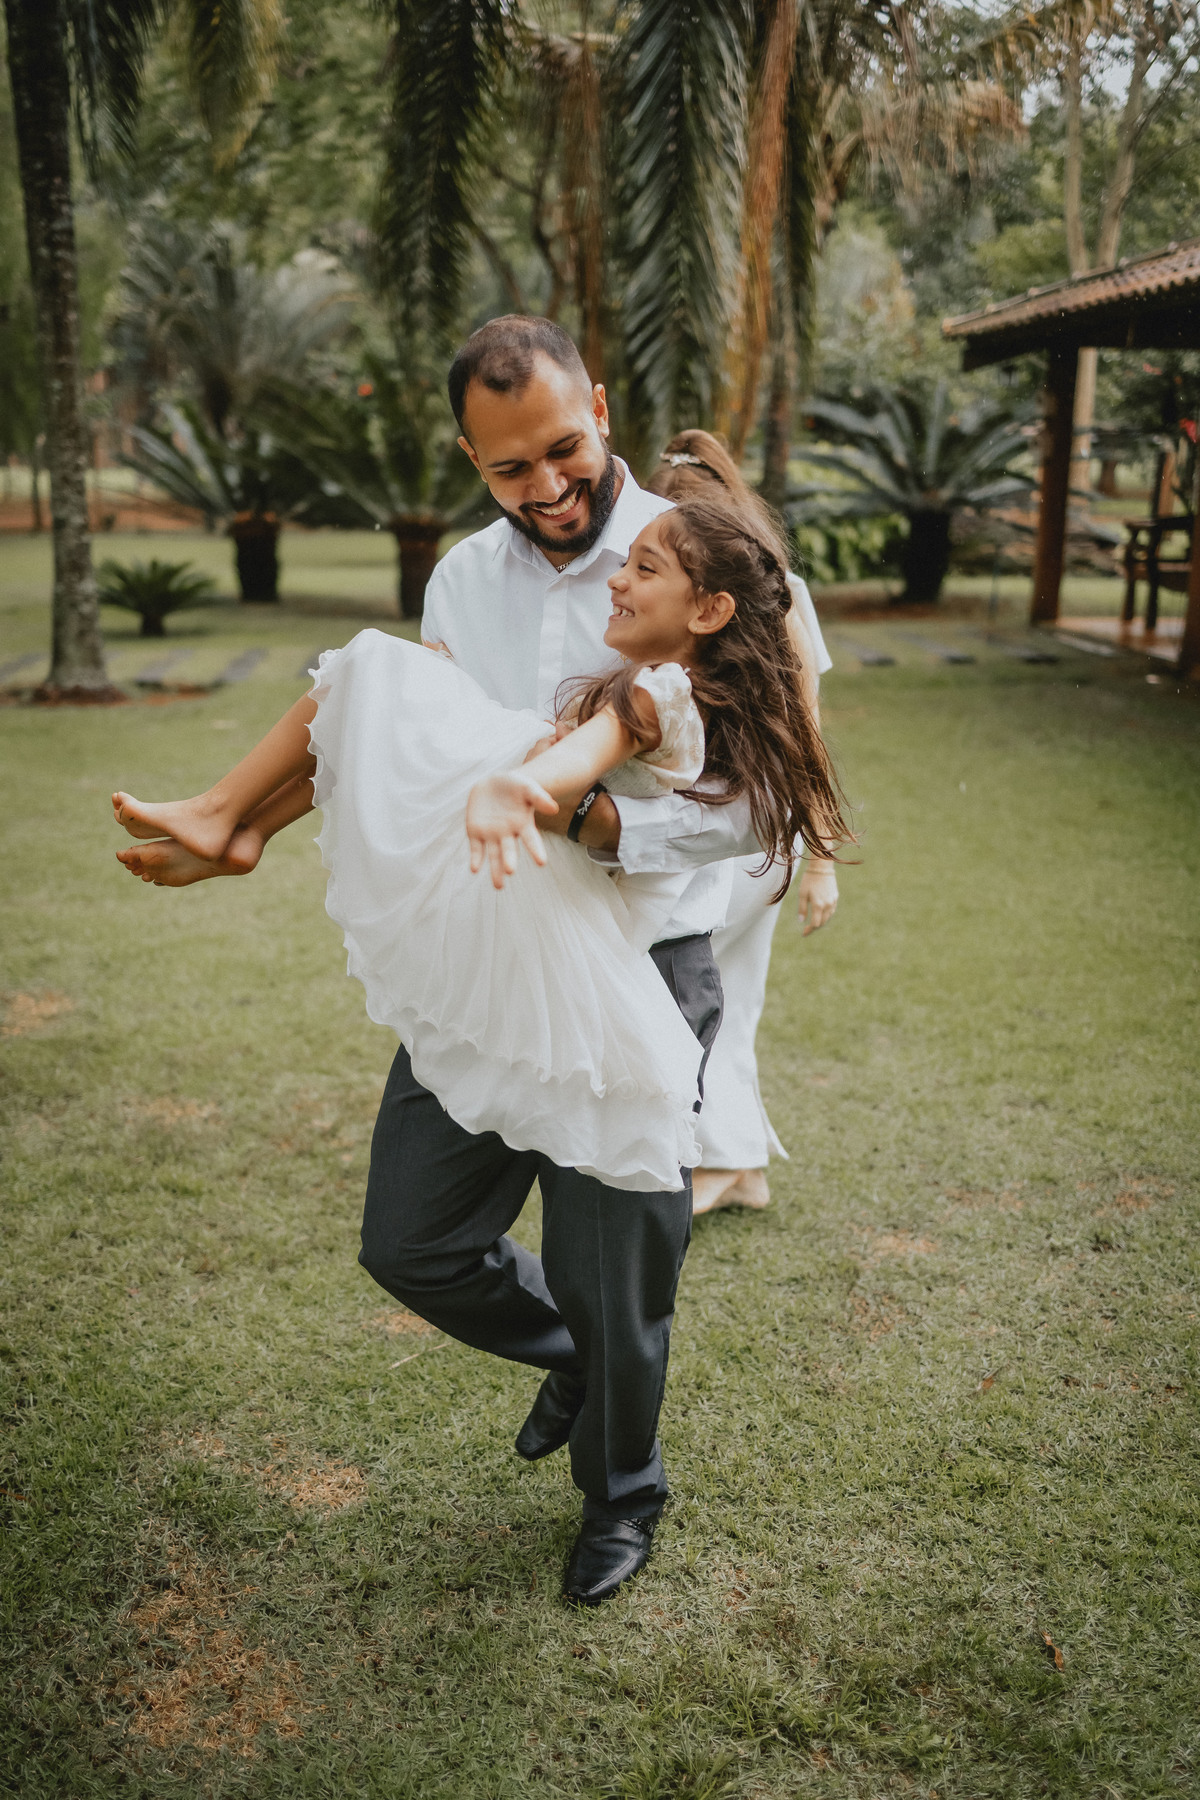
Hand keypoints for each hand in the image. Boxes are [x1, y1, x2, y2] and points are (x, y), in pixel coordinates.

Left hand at [466, 772, 557, 888]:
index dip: (536, 850)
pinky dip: (476, 859)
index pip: (531, 840)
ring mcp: (491, 834)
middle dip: (509, 861)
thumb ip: (539, 797)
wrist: (493, 783)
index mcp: (523, 825)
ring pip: (493, 855)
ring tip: (498, 885)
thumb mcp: (528, 788)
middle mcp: (508, 834)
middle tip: (510, 871)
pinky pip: (476, 848)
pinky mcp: (475, 832)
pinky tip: (475, 869)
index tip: (542, 862)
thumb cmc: (516, 787)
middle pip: (509, 850)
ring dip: (495, 869)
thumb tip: (554, 809)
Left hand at [796, 865, 837, 935]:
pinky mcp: (835, 897)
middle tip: (807, 929)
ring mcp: (832, 901)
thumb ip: (802, 908)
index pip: (815, 924)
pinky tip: (821, 914)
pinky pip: (831, 910)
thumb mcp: (802, 894)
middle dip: (814, 927)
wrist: (821, 868)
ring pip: (828, 917)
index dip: (809, 930)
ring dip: (821, 921)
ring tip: (813, 922)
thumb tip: (801, 921)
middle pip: (822, 922)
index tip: (803, 933)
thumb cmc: (809, 880)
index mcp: (818, 905)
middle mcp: (827, 905)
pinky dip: (826, 915)